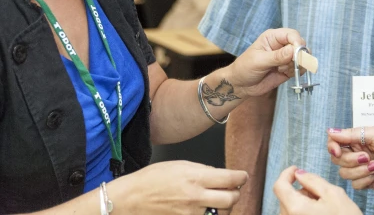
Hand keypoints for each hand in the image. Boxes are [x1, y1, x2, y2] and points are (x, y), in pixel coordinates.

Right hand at [111, 160, 246, 213]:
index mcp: (195, 178)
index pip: (230, 179)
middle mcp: (195, 198)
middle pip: (231, 199)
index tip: (242, 176)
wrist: (131, 199)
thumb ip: (202, 169)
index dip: (241, 177)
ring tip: (218, 200)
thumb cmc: (150, 180)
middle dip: (235, 193)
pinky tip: (205, 209)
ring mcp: (191, 214)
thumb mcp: (179, 164)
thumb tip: (218, 174)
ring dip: (223, 207)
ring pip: (220, 213)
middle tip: (233, 189)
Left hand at [228, 28, 304, 98]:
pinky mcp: (289, 69)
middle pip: (300, 45)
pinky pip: (301, 68)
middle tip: (287, 64)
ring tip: (282, 70)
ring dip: (296, 65)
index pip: (292, 34)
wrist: (241, 85)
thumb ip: (276, 56)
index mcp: (273, 37)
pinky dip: (297, 72)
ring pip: (303, 57)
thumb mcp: (259, 61)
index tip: (297, 54)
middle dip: (298, 56)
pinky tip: (285, 74)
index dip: (297, 42)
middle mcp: (282, 45)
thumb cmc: (245, 68)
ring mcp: (286, 58)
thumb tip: (293, 51)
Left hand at [274, 166, 362, 214]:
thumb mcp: (333, 194)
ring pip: (290, 207)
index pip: (279, 186)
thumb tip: (298, 173)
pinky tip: (319, 213)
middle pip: (285, 196)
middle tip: (320, 193)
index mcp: (296, 208)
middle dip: (300, 189)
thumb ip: (312, 180)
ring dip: (303, 201)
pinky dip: (304, 210)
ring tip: (322, 206)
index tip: (296, 169)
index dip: (287, 174)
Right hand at [327, 126, 373, 190]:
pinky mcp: (365, 181)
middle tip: (367, 157)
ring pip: (345, 173)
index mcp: (354, 140)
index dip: (332, 147)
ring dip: (361, 170)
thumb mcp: (373, 134)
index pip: (333, 143)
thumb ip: (350, 134)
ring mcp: (359, 168)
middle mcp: (354, 154)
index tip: (338, 150)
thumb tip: (330, 131)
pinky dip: (366, 179)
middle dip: (351, 160)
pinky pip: (356, 185)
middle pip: (337, 160)